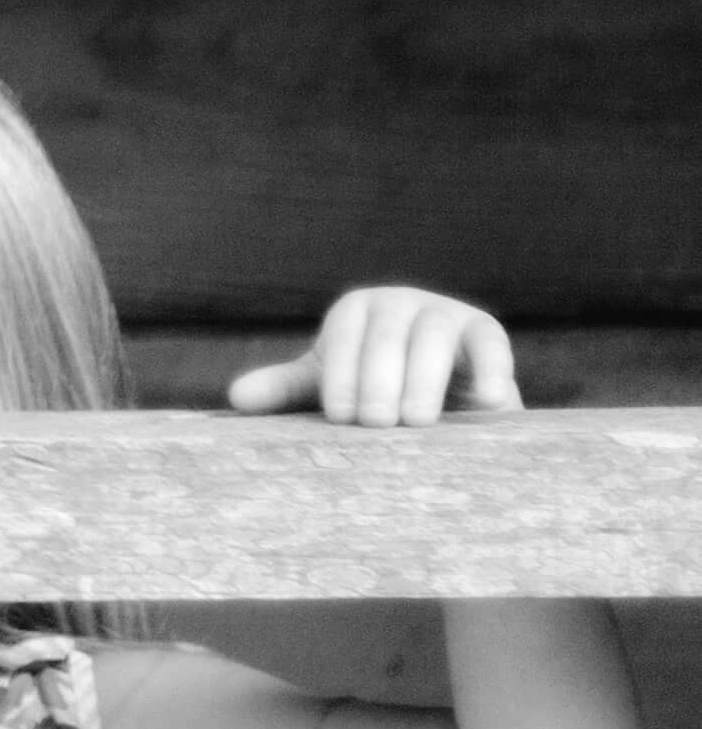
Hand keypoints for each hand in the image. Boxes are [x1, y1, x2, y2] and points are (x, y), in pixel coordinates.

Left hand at [230, 286, 520, 427]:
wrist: (437, 399)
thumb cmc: (369, 388)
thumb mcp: (328, 386)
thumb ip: (285, 389)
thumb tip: (235, 397)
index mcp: (355, 310)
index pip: (344, 335)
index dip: (341, 375)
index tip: (340, 417)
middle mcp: (399, 304)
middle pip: (387, 336)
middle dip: (380, 381)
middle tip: (376, 424)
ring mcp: (445, 314)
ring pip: (434, 337)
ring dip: (424, 380)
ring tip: (417, 422)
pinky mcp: (486, 334)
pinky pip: (491, 345)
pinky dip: (493, 370)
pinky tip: (490, 402)